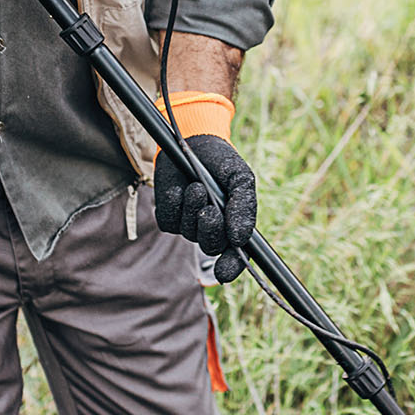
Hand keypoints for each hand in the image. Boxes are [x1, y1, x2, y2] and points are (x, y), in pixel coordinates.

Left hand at [153, 133, 255, 282]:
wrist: (194, 142)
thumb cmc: (222, 162)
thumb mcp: (240, 178)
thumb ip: (245, 206)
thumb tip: (240, 238)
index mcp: (235, 224)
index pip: (236, 256)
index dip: (231, 267)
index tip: (224, 272)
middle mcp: (213, 228)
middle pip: (211, 247)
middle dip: (210, 229)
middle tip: (210, 208)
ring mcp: (190, 224)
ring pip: (189, 233)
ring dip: (193, 208)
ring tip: (197, 185)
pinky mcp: (169, 216)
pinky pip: (169, 221)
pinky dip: (174, 203)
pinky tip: (180, 188)